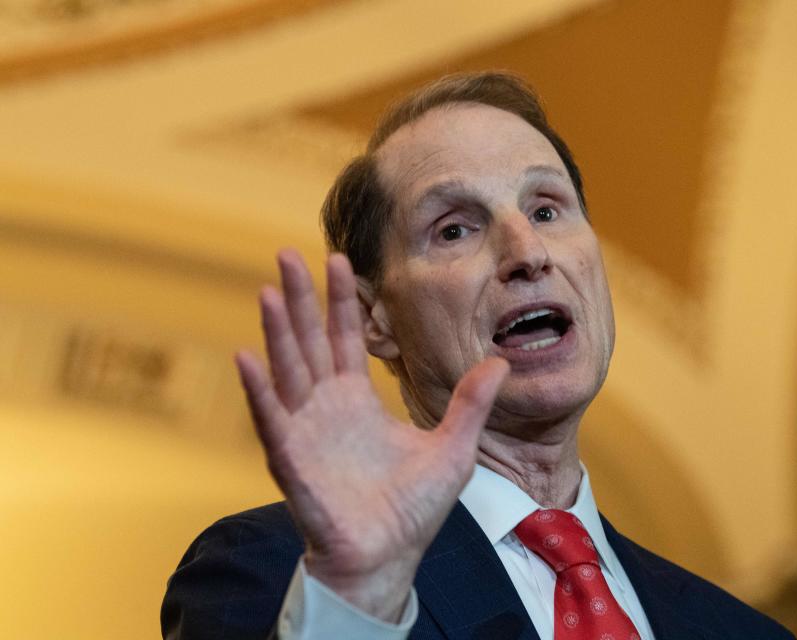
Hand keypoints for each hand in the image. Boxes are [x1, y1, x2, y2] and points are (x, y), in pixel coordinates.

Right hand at [235, 249, 508, 621]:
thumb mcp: (454, 447)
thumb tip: (502, 361)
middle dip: (300, 298)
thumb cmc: (414, 508)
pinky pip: (272, 419)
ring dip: (277, 331)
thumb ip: (471, 403)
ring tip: (270, 290)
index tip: (339, 259)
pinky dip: (259, 390)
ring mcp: (305, 430)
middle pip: (308, 341)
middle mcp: (326, 407)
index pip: (344, 338)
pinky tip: (247, 357)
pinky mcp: (292, 459)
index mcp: (357, 400)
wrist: (389, 554)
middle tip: (287, 252)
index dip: (340, 300)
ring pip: (287, 369)